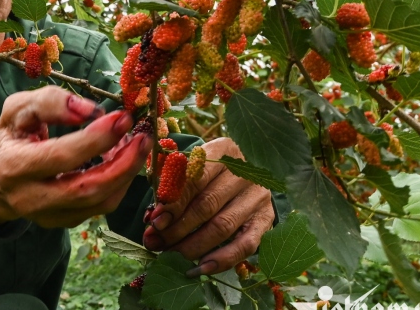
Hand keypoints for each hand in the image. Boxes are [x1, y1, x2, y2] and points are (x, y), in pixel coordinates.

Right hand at [0, 86, 150, 229]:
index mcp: (13, 166)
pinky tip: (122, 160)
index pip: (61, 156)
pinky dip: (119, 183)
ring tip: (137, 145)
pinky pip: (100, 207)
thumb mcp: (18, 109)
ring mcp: (48, 216)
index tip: (122, 118)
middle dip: (122, 163)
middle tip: (142, 136)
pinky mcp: (64, 222)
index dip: (96, 138)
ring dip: (126, 173)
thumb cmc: (12, 137)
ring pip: (99, 203)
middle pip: (86, 188)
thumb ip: (50, 102)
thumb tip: (90, 110)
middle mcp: (29, 198)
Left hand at [142, 137, 274, 276]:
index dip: (173, 202)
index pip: (195, 177)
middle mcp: (245, 172)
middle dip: (176, 228)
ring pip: (222, 227)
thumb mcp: (188, 166)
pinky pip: (245, 245)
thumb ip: (170, 185)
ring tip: (170, 255)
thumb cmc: (205, 171)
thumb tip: (153, 218)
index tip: (154, 220)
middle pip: (206, 205)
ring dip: (192, 246)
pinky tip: (200, 268)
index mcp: (223, 150)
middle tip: (155, 241)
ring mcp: (258, 196)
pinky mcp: (266, 219)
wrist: (242, 173)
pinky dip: (221, 260)